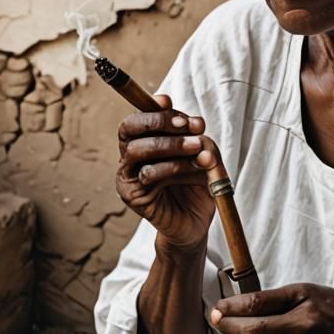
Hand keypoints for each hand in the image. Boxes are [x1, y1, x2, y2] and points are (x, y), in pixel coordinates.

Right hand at [116, 95, 215, 248]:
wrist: (196, 223)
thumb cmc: (198, 187)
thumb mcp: (205, 157)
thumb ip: (199, 140)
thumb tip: (196, 125)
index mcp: (145, 140)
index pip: (141, 117)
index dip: (157, 109)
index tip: (178, 109)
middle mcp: (131, 155)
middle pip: (130, 127)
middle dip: (161, 121)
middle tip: (190, 126)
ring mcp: (127, 174)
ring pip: (137, 149)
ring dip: (170, 144)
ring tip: (196, 147)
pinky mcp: (130, 195)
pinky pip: (145, 174)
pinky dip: (169, 168)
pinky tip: (188, 170)